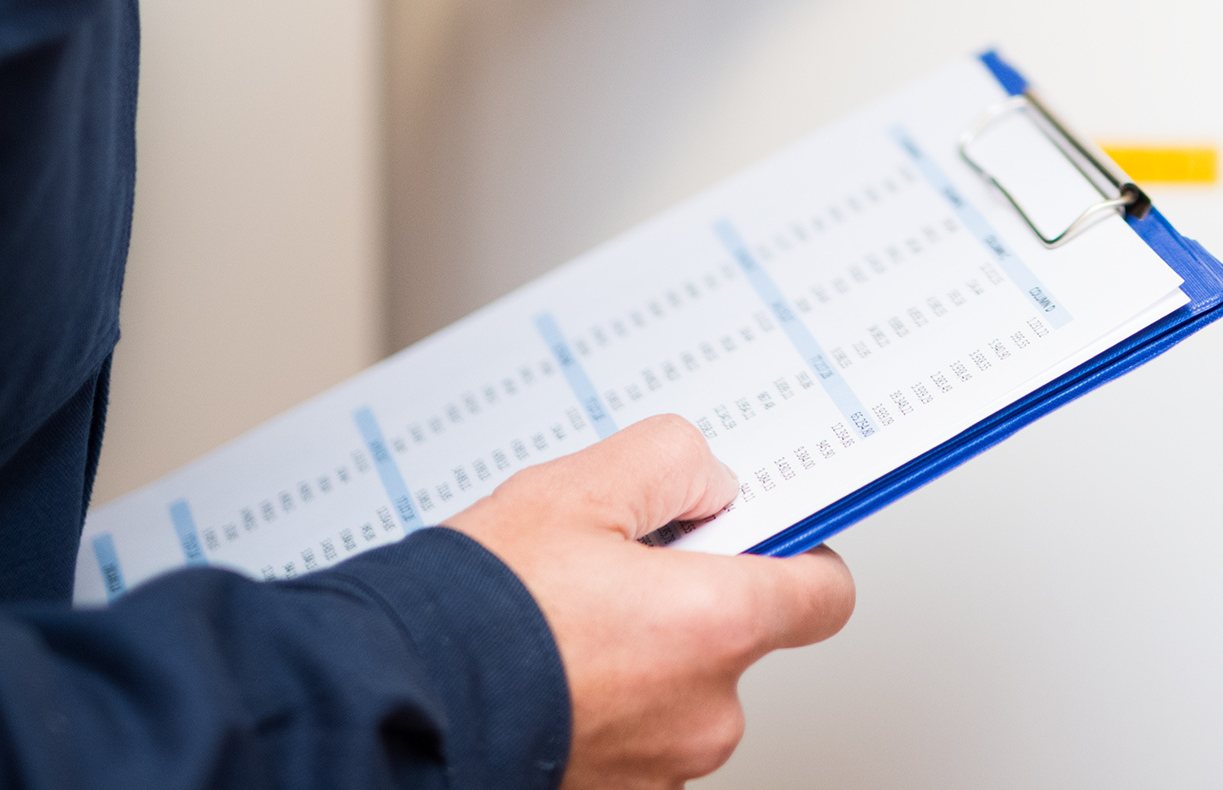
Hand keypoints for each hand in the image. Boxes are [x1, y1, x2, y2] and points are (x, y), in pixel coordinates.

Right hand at [451, 418, 857, 789]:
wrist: (399, 701)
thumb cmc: (481, 608)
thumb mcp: (578, 487)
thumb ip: (671, 463)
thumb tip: (710, 483)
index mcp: (717, 628)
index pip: (823, 595)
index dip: (795, 555)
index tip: (760, 535)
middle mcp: (706, 713)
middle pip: (735, 641)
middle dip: (687, 603)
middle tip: (614, 571)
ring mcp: (661, 770)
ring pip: (678, 691)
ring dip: (640, 658)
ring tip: (563, 625)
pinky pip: (633, 734)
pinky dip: (604, 704)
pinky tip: (549, 672)